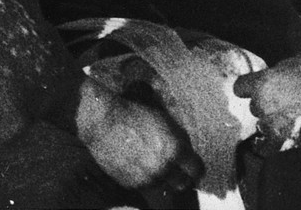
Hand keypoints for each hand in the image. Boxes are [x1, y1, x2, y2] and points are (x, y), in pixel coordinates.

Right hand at [75, 75, 203, 189]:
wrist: (104, 122)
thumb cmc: (136, 115)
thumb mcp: (165, 122)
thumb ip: (179, 140)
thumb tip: (188, 154)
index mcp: (175, 149)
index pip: (196, 170)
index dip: (196, 169)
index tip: (193, 167)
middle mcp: (163, 167)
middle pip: (183, 184)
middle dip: (183, 178)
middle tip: (179, 171)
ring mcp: (146, 178)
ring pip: (164, 186)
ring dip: (163, 178)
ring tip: (155, 163)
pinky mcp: (131, 183)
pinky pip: (146, 186)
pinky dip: (146, 178)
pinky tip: (139, 164)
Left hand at [232, 56, 300, 142]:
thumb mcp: (297, 63)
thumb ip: (278, 71)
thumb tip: (271, 76)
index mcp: (263, 84)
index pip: (240, 87)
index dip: (248, 87)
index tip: (254, 87)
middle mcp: (262, 106)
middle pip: (254, 106)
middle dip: (266, 104)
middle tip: (285, 101)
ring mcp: (270, 127)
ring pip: (265, 124)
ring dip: (274, 121)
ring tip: (295, 117)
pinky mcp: (280, 143)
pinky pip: (274, 141)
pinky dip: (282, 137)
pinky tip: (296, 130)